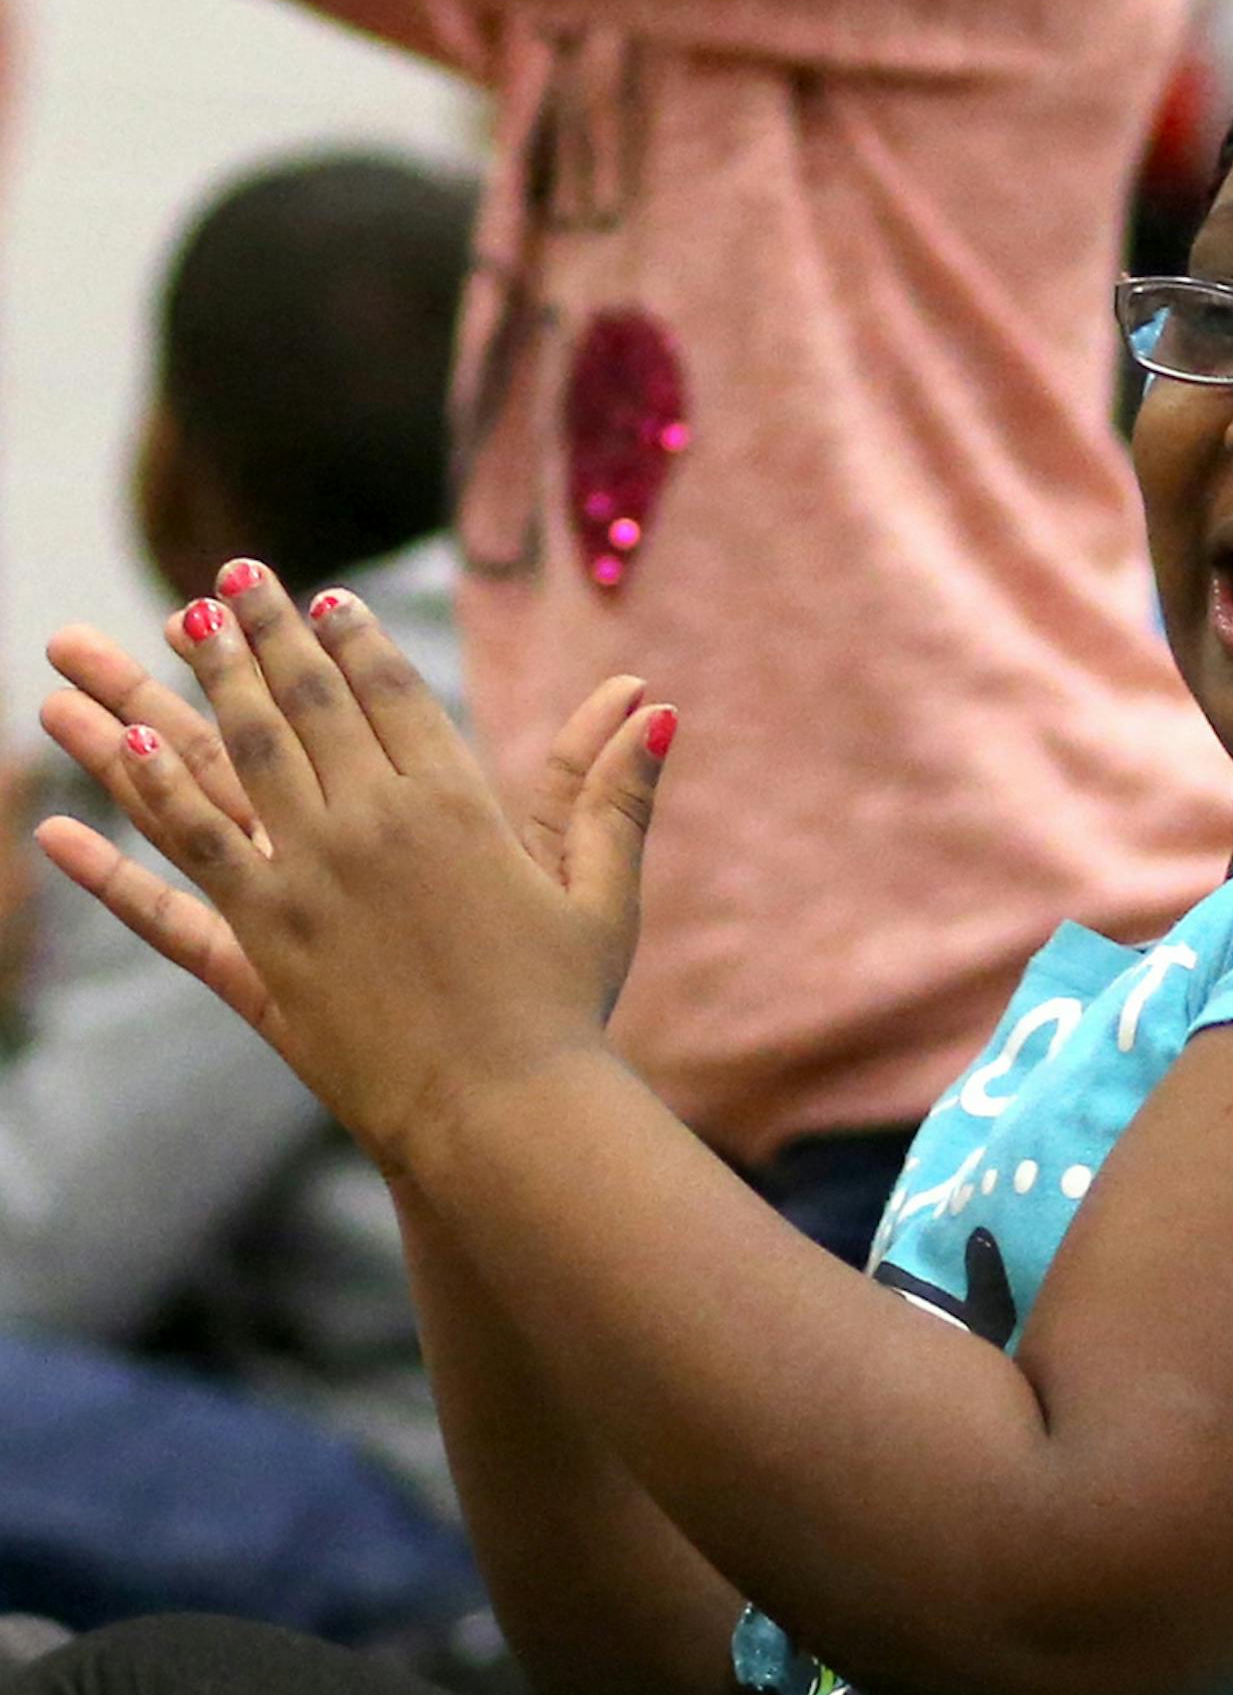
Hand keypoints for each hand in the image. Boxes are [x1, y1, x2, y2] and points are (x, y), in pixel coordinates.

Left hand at [34, 571, 675, 1175]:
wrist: (500, 1116)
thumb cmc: (561, 1011)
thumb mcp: (598, 892)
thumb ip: (609, 790)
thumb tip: (648, 698)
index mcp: (457, 805)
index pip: (390, 693)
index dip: (353, 640)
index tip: (325, 600)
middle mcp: (377, 824)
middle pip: (307, 702)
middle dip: (267, 632)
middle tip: (233, 578)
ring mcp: (313, 879)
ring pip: (243, 754)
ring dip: (205, 682)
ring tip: (171, 626)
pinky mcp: (266, 939)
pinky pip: (195, 852)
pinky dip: (155, 797)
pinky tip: (121, 750)